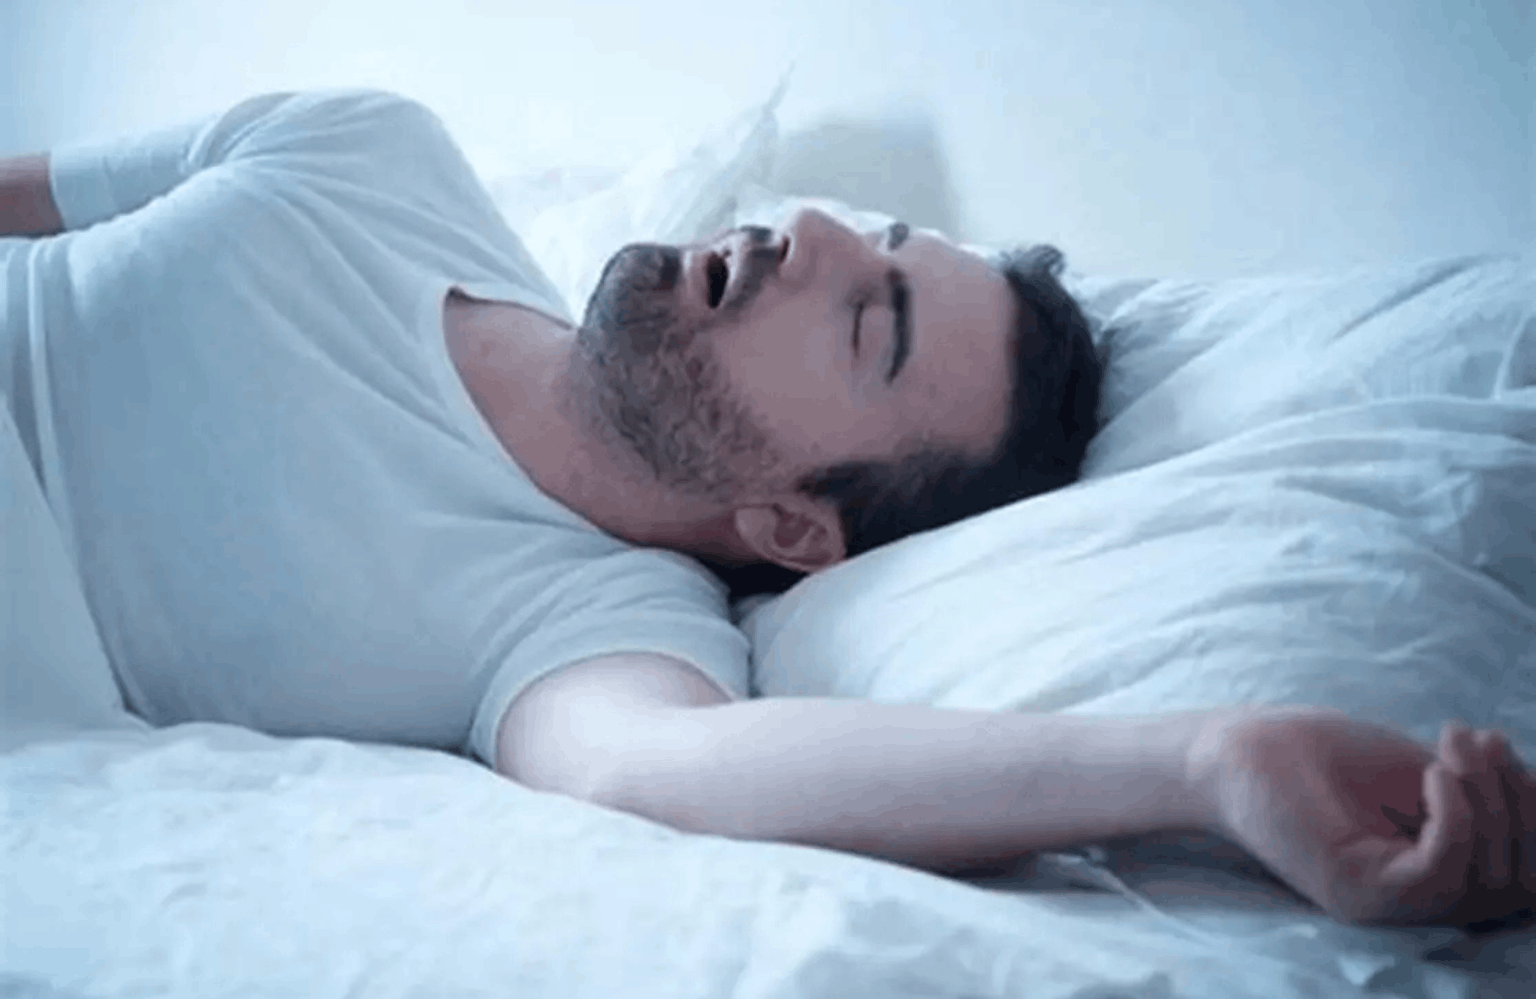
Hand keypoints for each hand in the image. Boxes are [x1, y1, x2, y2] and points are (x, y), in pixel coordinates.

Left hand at [1187, 707, 1535, 926]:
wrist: (1238, 752)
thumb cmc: (1322, 758)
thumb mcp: (1422, 775)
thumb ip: (1480, 799)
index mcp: (1435, 880)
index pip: (1523, 873)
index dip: (1531, 811)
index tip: (1500, 745)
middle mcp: (1416, 905)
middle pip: (1517, 881)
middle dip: (1514, 801)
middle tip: (1477, 739)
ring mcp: (1387, 905)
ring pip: (1486, 879)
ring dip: (1487, 801)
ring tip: (1452, 747)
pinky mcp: (1359, 894)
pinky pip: (1439, 874)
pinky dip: (1454, 819)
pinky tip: (1433, 774)